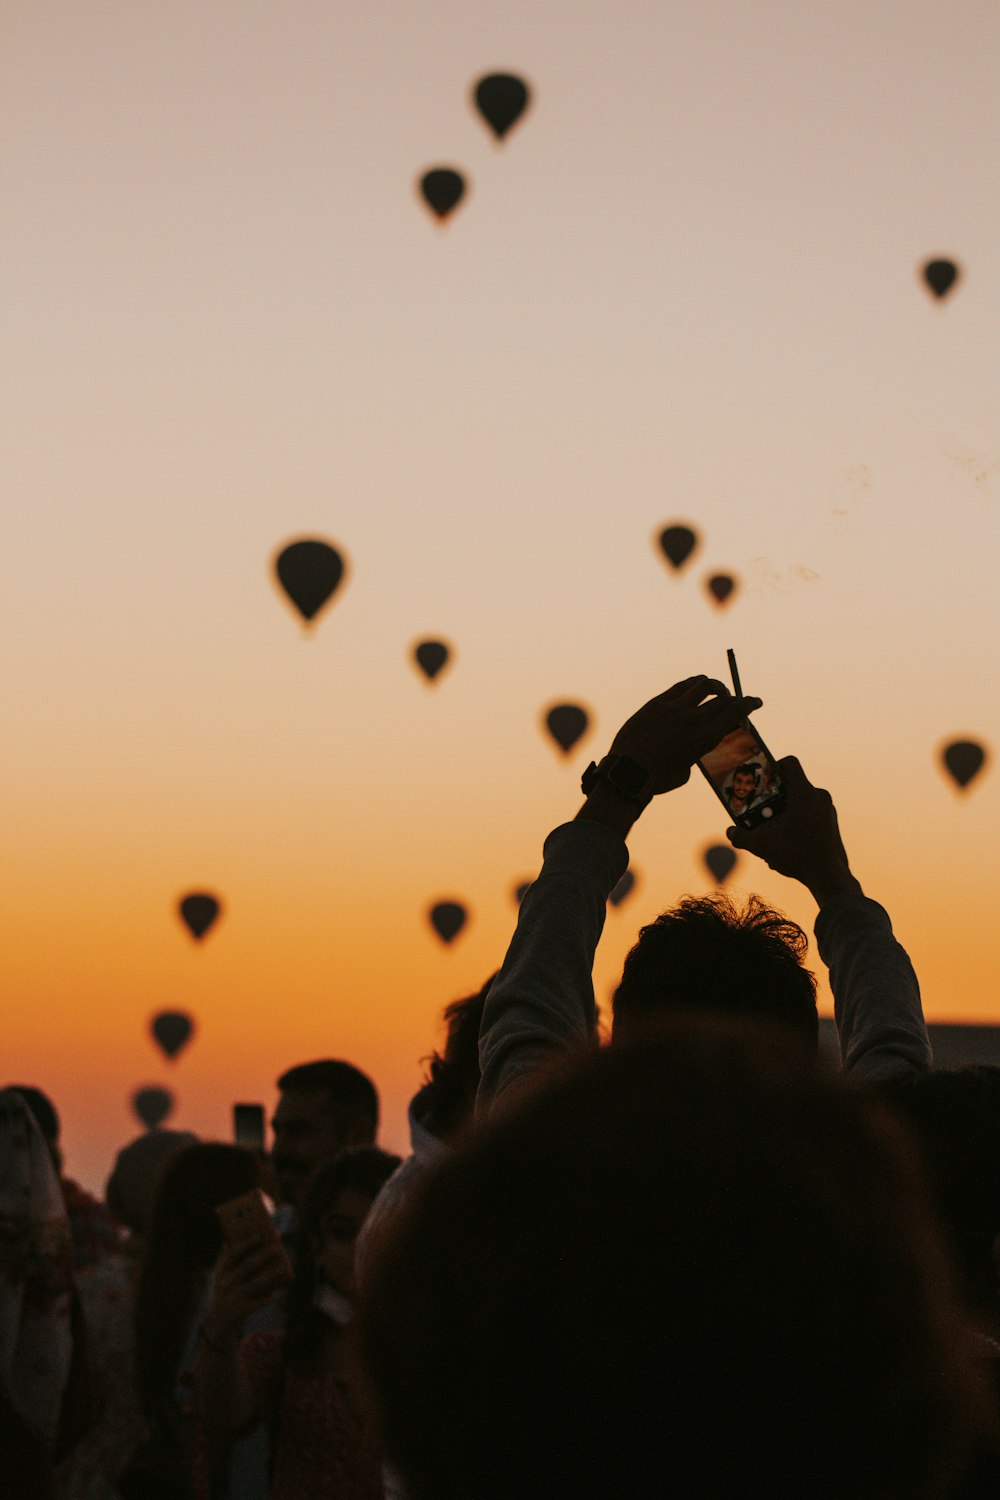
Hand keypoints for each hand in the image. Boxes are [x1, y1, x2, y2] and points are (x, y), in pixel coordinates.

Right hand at [204, 1240, 291, 1344]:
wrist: (216, 1322)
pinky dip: (270, 1297)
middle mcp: (225, 1285)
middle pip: (246, 1267)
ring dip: (271, 1274)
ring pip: (255, 1283)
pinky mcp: (241, 1311)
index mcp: (219, 1273)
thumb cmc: (222, 1293)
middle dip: (262, 1256)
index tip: (259, 1236)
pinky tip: (280, 1291)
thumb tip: (227, 1241)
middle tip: (276, 1248)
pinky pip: (259, 1302)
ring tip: (282, 1266)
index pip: (231, 1255)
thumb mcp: (217, 1278)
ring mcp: (233, 1298)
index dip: (245, 1244)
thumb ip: (222, 1260)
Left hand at [609, 676, 762, 795]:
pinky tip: (694, 689)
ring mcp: (674, 708)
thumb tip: (694, 740)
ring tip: (716, 690)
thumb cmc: (659, 778)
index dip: (750, 703)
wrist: (628, 772)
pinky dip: (693, 685)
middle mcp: (693, 719)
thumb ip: (695, 750)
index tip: (756, 701)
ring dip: (715, 685)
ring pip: (703, 684)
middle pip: (723, 698)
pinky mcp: (657, 702)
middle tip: (735, 699)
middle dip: (734, 697)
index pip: (736, 711)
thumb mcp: (687, 768)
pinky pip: (681, 686)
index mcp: (705, 738)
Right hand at [726, 755, 860, 906]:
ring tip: (774, 829)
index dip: (774, 766)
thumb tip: (730, 832)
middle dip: (775, 795)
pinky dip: (798, 821)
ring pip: (802, 800)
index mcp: (804, 794)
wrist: (828, 876)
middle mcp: (819, 796)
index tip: (763, 781)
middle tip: (762, 808)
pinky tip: (788, 842)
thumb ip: (742, 837)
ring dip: (786, 810)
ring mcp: (828, 809)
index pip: (790, 763)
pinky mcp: (831, 821)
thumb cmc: (798, 857)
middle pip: (793, 784)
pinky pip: (811, 813)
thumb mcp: (763, 846)